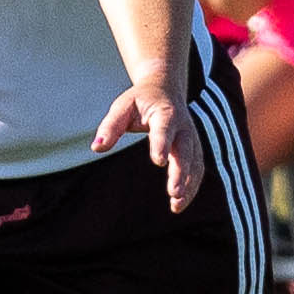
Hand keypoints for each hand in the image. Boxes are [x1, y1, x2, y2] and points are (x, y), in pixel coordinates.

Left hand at [88, 71, 204, 214]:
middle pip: (185, 150)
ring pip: (195, 162)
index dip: (162, 144)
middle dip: (181, 172)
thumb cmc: (139, 100)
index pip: (164, 129)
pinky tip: (179, 203)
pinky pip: (197, 168)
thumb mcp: (122, 107)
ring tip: (176, 205)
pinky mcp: (194, 148)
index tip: (159, 162)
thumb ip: (110, 126)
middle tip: (173, 192)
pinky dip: (192, 186)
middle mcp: (183, 126)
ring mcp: (192, 137)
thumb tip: (96, 147)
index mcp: (165, 112)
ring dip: (189, 184)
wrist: (165, 89)